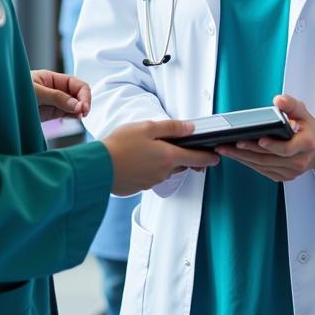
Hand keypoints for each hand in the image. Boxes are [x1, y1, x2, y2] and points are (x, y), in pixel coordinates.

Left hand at [31, 69, 90, 121]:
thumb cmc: (12, 93)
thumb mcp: (35, 92)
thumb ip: (56, 97)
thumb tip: (76, 104)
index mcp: (53, 79)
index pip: (76, 84)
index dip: (84, 94)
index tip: (84, 107)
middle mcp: (56, 90)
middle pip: (78, 94)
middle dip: (83, 103)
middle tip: (83, 113)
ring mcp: (55, 103)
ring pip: (75, 106)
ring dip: (80, 112)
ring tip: (79, 118)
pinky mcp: (51, 114)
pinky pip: (68, 115)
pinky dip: (74, 118)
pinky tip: (75, 120)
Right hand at [102, 119, 219, 195]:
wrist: (98, 168)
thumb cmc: (121, 145)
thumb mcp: (148, 127)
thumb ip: (172, 128)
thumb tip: (191, 128)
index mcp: (169, 157)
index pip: (196, 158)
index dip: (208, 157)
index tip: (216, 158)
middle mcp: (164, 172)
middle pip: (181, 164)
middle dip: (181, 156)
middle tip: (173, 144)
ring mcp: (152, 181)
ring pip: (166, 170)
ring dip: (164, 161)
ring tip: (148, 148)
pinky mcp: (140, 187)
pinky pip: (152, 176)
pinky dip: (150, 168)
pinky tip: (138, 159)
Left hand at [215, 94, 314, 181]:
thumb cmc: (307, 127)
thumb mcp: (302, 111)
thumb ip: (291, 104)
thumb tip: (279, 100)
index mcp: (306, 144)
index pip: (287, 149)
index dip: (272, 145)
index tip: (259, 139)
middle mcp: (299, 161)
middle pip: (269, 158)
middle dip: (246, 151)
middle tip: (228, 144)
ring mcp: (291, 172)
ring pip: (262, 166)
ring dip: (242, 158)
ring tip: (225, 149)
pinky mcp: (283, 176)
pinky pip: (262, 170)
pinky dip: (248, 162)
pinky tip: (236, 155)